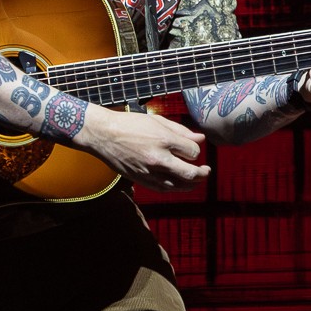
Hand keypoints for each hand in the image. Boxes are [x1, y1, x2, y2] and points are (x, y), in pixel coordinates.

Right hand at [77, 104, 210, 191]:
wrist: (103, 135)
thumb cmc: (129, 124)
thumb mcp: (156, 121)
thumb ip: (180, 130)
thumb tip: (201, 138)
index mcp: (163, 140)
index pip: (192, 151)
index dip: (196, 151)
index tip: (191, 148)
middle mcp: (158, 158)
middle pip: (190, 173)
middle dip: (202, 173)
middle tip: (206, 170)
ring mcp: (149, 171)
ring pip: (179, 185)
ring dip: (192, 184)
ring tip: (196, 180)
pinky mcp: (141, 179)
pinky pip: (164, 189)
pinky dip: (175, 188)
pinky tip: (179, 184)